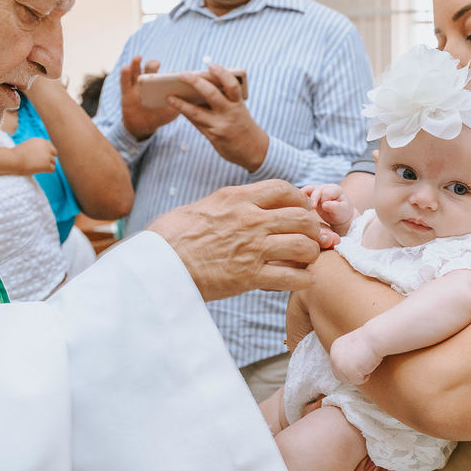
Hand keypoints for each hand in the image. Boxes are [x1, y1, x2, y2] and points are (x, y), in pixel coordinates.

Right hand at [12, 138, 57, 174]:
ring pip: (53, 162)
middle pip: (54, 154)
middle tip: (40, 163)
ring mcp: (47, 156)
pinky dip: (47, 171)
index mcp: (41, 141)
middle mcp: (46, 147)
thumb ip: (37, 149)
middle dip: (49, 158)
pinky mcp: (47, 164)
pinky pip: (52, 169)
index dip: (46, 153)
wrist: (13, 160)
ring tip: (36, 167)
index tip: (40, 158)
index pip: (50, 147)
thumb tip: (43, 156)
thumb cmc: (16, 155)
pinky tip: (39, 170)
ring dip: (47, 165)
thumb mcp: (28, 147)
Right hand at [120, 55, 178, 139]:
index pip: (164, 75)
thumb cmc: (159, 116)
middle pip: (149, 69)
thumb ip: (178, 106)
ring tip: (138, 57)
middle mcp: (148, 82)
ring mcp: (136, 87)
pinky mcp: (126, 94)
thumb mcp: (170, 112)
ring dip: (136, 63)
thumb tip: (189, 99)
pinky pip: (124, 82)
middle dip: (152, 64)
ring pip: (135, 72)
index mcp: (160, 84)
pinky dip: (125, 74)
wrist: (143, 126)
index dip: (168, 74)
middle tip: (157, 64)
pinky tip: (126, 67)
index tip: (174, 73)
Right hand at [147, 180, 321, 300]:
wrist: (157, 263)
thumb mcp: (203, 206)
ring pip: (304, 246)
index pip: (284, 189)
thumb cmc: (172, 236)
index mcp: (237, 198)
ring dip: (310, 254)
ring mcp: (252, 247)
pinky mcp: (249, 276)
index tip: (303, 210)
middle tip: (312, 238)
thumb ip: (229, 204)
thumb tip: (241, 204)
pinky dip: (304, 280)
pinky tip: (300, 280)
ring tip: (305, 260)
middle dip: (313, 228)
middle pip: (302, 217)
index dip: (301, 200)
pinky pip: (293, 277)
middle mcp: (250, 219)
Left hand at [166, 64, 268, 171]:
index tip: (211, 66)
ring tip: (169, 96)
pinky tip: (176, 106)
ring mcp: (220, 126)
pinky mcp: (213, 136)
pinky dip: (185, 113)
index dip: (222, 73)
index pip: (232, 85)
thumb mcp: (240, 110)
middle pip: (211, 94)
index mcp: (239, 104)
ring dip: (181, 103)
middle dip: (196, 82)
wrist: (254, 150)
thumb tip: (200, 87)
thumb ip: (225, 99)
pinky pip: (195, 122)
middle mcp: (230, 113)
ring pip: (197, 112)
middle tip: (182, 74)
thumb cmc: (243, 125)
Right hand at [302, 183, 355, 235]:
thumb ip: (335, 207)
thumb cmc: (342, 213)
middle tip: (312, 208)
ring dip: (303, 197)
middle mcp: (325, 187)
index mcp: (335, 189)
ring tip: (301, 205)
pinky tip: (297, 205)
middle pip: (315, 190)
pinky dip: (299, 199)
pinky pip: (303, 194)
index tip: (326, 209)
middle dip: (313, 199)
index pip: (326, 193)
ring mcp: (317, 190)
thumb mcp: (342, 211)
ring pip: (307, 190)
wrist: (339, 216)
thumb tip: (324, 204)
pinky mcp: (310, 195)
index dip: (324, 201)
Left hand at [329, 330, 381, 385]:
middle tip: (363, 366)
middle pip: (339, 376)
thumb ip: (347, 357)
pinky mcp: (349, 372)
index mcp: (335, 350)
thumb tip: (348, 369)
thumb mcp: (352, 347)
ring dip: (358, 375)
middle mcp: (334, 358)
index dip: (349, 368)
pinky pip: (358, 381)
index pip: (337, 367)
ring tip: (366, 363)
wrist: (375, 337)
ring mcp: (340, 365)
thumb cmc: (369, 340)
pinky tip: (369, 364)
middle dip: (352, 374)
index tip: (359, 362)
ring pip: (348, 380)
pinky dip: (366, 376)